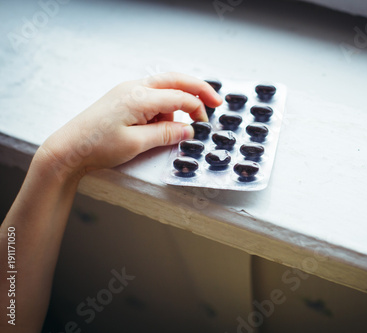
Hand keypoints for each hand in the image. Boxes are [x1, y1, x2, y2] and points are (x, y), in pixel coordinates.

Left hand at [38, 72, 221, 180]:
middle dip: (198, 89)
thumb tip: (188, 130)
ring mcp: (128, 91)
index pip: (178, 97)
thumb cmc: (97, 146)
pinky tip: (163, 124)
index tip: (205, 124)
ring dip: (179, 102)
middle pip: (175, 80)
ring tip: (182, 124)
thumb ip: (165, 134)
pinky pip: (152, 97)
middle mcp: (135, 89)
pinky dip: (164, 107)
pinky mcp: (124, 99)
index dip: (197, 109)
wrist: (68, 149)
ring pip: (164, 88)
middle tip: (217, 100)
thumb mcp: (136, 144)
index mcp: (139, 97)